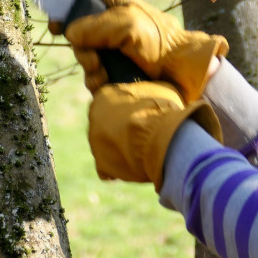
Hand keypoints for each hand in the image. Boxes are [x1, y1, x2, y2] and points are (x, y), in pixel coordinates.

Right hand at [63, 0, 227, 101]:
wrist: (183, 72)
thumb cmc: (159, 41)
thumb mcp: (126, 24)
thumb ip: (95, 26)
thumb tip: (70, 33)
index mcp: (116, 5)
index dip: (68, 10)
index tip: (56, 26)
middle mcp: (114, 26)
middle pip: (80, 34)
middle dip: (83, 50)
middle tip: (95, 60)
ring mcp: (116, 50)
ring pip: (86, 58)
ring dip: (90, 69)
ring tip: (104, 74)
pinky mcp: (118, 71)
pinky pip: (96, 76)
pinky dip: (97, 82)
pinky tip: (107, 83)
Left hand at [88, 81, 221, 190]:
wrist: (163, 138)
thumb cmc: (163, 111)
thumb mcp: (159, 89)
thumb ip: (145, 92)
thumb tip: (149, 95)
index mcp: (104, 96)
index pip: (109, 102)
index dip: (126, 110)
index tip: (140, 115)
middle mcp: (94, 117)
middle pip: (106, 124)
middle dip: (121, 129)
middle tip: (142, 134)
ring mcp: (95, 142)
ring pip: (107, 145)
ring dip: (120, 148)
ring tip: (142, 150)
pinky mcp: (102, 164)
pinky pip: (108, 168)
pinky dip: (119, 168)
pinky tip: (135, 166)